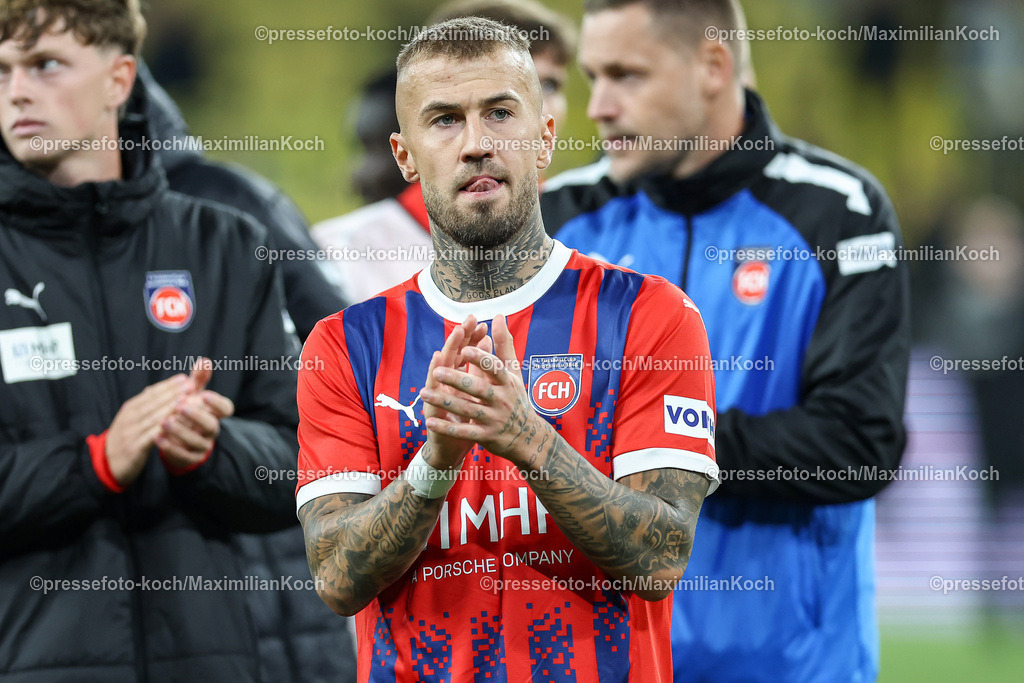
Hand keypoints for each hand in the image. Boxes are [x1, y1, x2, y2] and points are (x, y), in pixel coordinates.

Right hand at [106, 374, 190, 485]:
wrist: (108, 463)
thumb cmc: (126, 439)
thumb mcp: (131, 419)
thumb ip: (142, 405)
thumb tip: (152, 388)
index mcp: (130, 409)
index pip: (151, 394)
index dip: (168, 385)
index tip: (184, 378)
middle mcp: (129, 418)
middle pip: (153, 403)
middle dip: (172, 392)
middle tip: (189, 385)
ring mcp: (131, 433)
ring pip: (153, 417)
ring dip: (169, 407)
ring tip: (184, 399)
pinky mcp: (134, 448)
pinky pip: (151, 437)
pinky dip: (163, 429)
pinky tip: (175, 423)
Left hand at [156, 358, 234, 470]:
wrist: (180, 440)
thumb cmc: (187, 411)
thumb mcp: (192, 394)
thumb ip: (198, 379)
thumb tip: (204, 360)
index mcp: (215, 414)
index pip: (226, 409)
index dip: (216, 403)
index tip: (203, 394)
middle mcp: (212, 430)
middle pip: (211, 425)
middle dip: (196, 416)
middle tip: (180, 406)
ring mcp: (203, 446)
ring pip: (196, 441)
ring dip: (179, 431)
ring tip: (163, 421)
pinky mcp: (191, 458)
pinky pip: (183, 455)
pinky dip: (169, 447)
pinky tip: (156, 437)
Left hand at [420, 315, 545, 461]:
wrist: (527, 438)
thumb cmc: (516, 398)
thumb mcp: (514, 372)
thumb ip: (504, 345)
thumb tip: (499, 316)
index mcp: (507, 382)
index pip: (495, 369)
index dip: (481, 359)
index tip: (465, 348)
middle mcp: (501, 400)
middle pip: (478, 389)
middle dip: (457, 380)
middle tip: (436, 371)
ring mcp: (493, 420)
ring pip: (467, 409)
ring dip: (445, 401)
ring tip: (424, 392)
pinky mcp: (485, 436)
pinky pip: (464, 432)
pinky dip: (447, 428)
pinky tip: (429, 421)